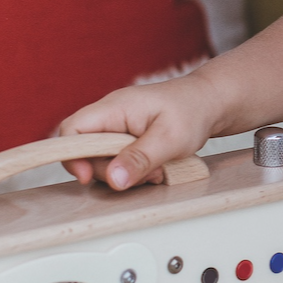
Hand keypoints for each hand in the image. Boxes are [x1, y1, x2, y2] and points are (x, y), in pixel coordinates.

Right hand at [59, 70, 222, 190]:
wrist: (211, 102)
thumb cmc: (192, 110)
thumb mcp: (170, 138)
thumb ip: (140, 158)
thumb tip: (113, 180)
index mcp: (114, 107)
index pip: (72, 129)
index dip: (72, 156)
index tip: (88, 177)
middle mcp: (111, 116)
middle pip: (86, 151)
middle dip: (109, 171)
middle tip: (144, 174)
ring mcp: (118, 127)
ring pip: (103, 159)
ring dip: (126, 173)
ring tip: (157, 170)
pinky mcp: (127, 138)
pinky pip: (118, 160)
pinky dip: (134, 171)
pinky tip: (157, 169)